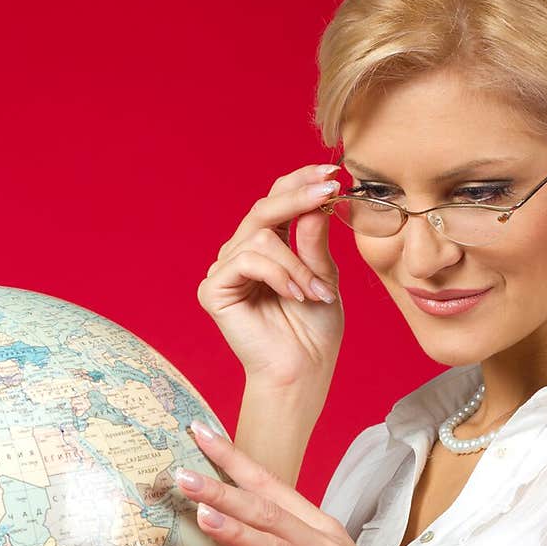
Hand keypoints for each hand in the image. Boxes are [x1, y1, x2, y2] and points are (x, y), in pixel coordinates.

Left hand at [177, 421, 446, 545]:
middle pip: (268, 511)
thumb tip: (252, 530)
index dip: (236, 460)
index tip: (202, 433)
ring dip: (238, 532)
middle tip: (184, 474)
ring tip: (202, 516)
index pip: (273, 486)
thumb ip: (295, 543)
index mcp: (323, 530)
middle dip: (224, 490)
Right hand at [198, 162, 345, 390]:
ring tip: (315, 292)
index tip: (331, 174)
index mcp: (269, 247)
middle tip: (328, 192)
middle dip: (299, 198)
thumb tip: (315, 201)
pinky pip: (248, 260)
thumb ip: (315, 240)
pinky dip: (279, 275)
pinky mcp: (215, 289)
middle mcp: (242, 253)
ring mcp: (226, 270)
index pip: (277, 201)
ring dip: (297, 263)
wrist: (302, 371)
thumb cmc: (314, 330)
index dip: (300, 182)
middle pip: (263, 208)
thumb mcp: (324, 276)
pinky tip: (295, 296)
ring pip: (261, 237)